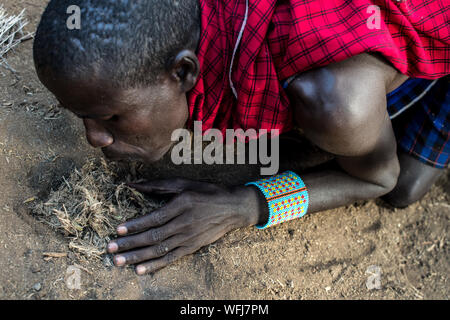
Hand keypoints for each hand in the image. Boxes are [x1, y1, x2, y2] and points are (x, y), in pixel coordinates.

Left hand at [107, 178, 265, 274]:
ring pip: (159, 250)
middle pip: (153, 236)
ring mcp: (188, 237)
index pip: (154, 218)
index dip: (135, 225)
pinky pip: (171, 258)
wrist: (232, 207)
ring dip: (137, 257)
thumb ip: (158, 184)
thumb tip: (132, 184)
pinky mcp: (192, 247)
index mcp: (181, 205)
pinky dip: (155, 266)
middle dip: (130, 244)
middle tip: (110, 248)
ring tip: (119, 261)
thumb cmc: (206, 192)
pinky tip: (140, 270)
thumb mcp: (184, 183)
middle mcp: (184, 223)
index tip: (118, 230)